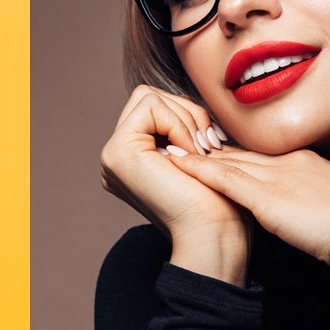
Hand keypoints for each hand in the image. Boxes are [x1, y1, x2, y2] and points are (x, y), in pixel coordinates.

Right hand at [101, 85, 250, 281]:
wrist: (214, 234)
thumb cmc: (216, 203)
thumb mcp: (196, 156)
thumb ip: (180, 129)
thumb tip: (182, 101)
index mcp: (131, 159)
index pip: (154, 105)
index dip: (186, 114)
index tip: (210, 144)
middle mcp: (115, 157)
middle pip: (147, 95)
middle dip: (186, 112)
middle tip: (207, 146)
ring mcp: (112, 155)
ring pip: (148, 96)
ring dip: (185, 119)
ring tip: (200, 152)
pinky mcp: (119, 152)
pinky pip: (151, 106)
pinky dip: (178, 123)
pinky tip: (190, 154)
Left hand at [168, 147, 329, 262]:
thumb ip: (310, 199)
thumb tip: (295, 208)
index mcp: (305, 163)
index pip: (258, 155)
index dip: (229, 153)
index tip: (205, 149)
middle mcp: (288, 162)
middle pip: (238, 153)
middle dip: (206, 148)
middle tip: (175, 141)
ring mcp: (278, 177)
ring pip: (227, 159)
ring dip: (195, 153)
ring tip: (166, 146)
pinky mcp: (270, 197)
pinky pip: (226, 178)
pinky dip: (199, 169)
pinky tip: (178, 163)